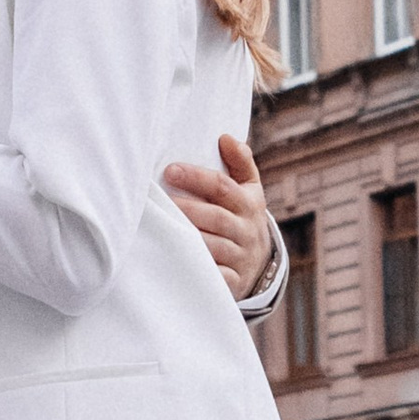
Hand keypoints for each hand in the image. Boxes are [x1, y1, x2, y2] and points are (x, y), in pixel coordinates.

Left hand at [164, 133, 272, 297]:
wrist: (259, 265)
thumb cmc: (242, 218)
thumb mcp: (249, 189)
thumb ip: (240, 162)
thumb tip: (226, 137)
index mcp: (249, 204)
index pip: (223, 187)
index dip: (196, 177)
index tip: (169, 170)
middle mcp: (247, 231)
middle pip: (216, 217)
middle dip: (187, 208)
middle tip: (159, 200)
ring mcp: (240, 258)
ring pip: (213, 246)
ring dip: (187, 237)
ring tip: (161, 227)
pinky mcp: (233, 282)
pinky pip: (215, 277)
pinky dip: (199, 270)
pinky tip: (176, 260)